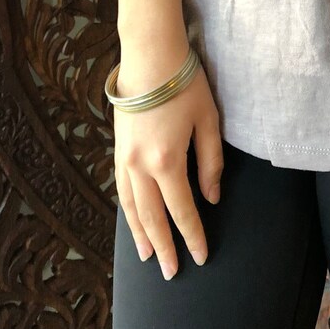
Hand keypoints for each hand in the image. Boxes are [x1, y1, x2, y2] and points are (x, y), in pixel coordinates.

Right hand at [113, 34, 223, 279]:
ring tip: (148, 257)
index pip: (182, 210)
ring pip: (132, 208)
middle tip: (173, 272)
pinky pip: (121, 189)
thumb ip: (211, 163)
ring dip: (141, 235)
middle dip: (165, 246)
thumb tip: (212, 197)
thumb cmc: (186, 84)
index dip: (193, 236)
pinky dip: (128, 211)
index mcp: (167, 161)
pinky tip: (134, 221)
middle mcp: (141, 166)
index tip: (201, 257)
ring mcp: (125, 159)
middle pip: (153, 217)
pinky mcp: (118, 149)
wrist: (150, 55)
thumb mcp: (209, 121)